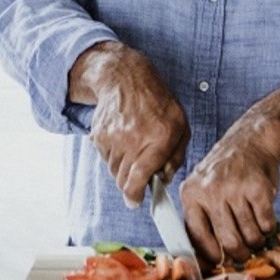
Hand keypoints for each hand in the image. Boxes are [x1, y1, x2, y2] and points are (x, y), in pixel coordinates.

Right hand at [71, 42, 189, 207]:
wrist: (126, 78)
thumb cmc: (158, 103)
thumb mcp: (181, 125)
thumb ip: (176, 156)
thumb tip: (164, 180)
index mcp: (160, 137)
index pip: (139, 179)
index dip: (135, 196)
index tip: (135, 201)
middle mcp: (134, 139)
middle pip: (123, 181)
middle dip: (131, 183)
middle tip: (139, 174)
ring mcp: (113, 137)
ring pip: (113, 171)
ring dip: (123, 168)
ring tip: (134, 148)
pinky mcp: (99, 135)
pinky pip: (105, 158)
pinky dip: (114, 155)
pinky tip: (123, 138)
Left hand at [180, 126, 279, 263]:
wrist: (251, 141)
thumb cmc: (226, 172)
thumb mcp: (203, 188)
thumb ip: (201, 218)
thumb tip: (206, 259)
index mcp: (191, 194)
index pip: (198, 237)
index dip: (212, 255)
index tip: (221, 261)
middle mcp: (210, 191)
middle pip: (228, 241)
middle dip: (239, 254)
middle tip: (245, 254)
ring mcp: (235, 189)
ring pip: (249, 235)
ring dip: (256, 240)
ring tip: (256, 234)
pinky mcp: (258, 188)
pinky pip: (266, 223)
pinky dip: (269, 227)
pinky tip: (265, 219)